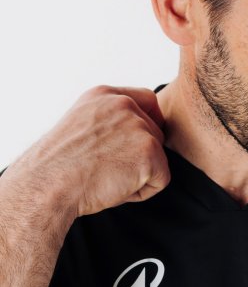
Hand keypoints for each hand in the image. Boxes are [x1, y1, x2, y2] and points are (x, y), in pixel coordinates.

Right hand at [11, 85, 170, 216]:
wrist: (47, 185)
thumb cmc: (57, 167)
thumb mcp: (81, 128)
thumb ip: (109, 123)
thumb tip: (132, 138)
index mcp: (104, 95)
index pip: (147, 100)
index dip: (148, 124)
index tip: (133, 144)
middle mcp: (123, 104)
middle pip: (156, 133)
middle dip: (138, 157)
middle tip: (104, 169)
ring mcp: (139, 126)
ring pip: (158, 157)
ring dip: (138, 175)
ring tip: (107, 177)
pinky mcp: (149, 151)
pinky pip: (161, 179)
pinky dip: (142, 192)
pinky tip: (116, 188)